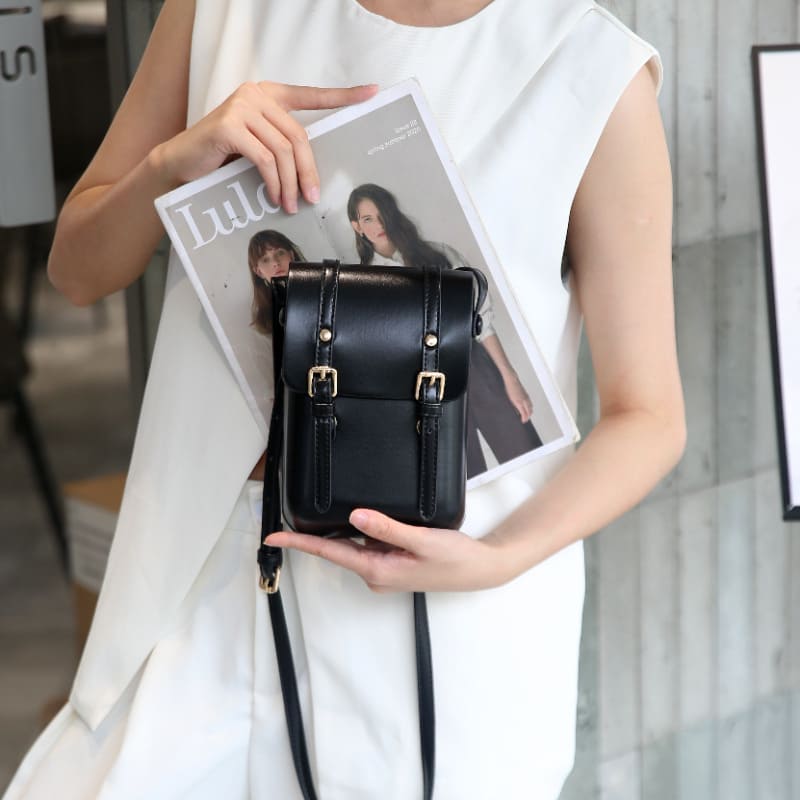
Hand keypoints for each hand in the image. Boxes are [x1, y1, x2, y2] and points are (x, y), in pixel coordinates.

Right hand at [154, 81, 377, 212]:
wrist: (181, 163)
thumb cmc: (222, 158)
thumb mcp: (258, 147)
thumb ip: (281, 145)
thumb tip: (312, 174)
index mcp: (269, 95)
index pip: (311, 95)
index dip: (343, 95)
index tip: (372, 93)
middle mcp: (256, 94)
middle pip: (299, 136)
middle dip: (309, 172)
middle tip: (312, 198)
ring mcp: (241, 107)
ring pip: (283, 150)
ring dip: (291, 183)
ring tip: (290, 205)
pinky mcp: (228, 126)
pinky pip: (264, 159)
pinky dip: (273, 182)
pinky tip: (273, 196)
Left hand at [264, 509, 514, 592]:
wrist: (480, 569)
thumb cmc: (454, 558)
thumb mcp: (421, 540)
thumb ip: (387, 528)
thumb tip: (355, 516)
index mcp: (377, 569)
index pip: (330, 553)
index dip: (299, 544)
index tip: (273, 538)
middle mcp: (375, 573)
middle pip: (337, 549)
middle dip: (316, 535)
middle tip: (290, 518)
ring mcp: (384, 570)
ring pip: (355, 545)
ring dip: (342, 532)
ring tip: (338, 514)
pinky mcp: (394, 564)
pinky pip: (369, 545)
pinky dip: (362, 532)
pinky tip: (367, 520)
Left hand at [503, 373, 532, 422]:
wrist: (512, 380)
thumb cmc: (509, 389)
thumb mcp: (509, 400)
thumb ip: (514, 406)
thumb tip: (517, 412)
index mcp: (519, 402)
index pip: (524, 413)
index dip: (524, 418)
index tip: (523, 421)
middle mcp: (524, 400)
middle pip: (529, 411)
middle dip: (527, 417)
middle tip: (525, 420)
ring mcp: (526, 397)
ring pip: (531, 407)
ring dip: (530, 412)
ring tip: (527, 416)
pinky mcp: (527, 395)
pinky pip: (530, 403)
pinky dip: (530, 407)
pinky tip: (528, 408)